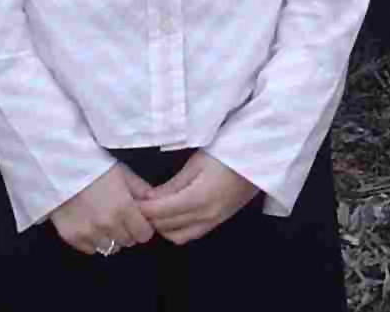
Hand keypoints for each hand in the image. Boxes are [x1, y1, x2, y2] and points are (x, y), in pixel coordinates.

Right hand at [48, 162, 156, 255]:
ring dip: (110, 237)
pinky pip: (90, 249)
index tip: (136, 218)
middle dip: (127, 231)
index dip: (142, 226)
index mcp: (124, 208)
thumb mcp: (122, 171)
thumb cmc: (93, 164)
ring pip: (110, 248)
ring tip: (103, 220)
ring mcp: (89, 233)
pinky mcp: (72, 237)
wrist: (58, 165)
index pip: (144, 234)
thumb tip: (154, 201)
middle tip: (119, 216)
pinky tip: (88, 223)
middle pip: (128, 242)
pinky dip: (92, 240)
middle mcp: (108, 225)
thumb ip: (141, 189)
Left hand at [138, 151, 259, 243]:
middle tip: (138, 202)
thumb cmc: (228, 153)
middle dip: (148, 217)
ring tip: (154, 207)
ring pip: (177, 236)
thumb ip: (173, 184)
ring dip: (162, 225)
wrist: (259, 159)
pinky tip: (171, 213)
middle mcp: (205, 216)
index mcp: (198, 199)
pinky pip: (191, 234)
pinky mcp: (217, 222)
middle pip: (166, 226)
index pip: (160, 212)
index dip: (142, 209)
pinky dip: (176, 228)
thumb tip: (149, 198)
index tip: (130, 200)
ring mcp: (213, 222)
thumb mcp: (197, 163)